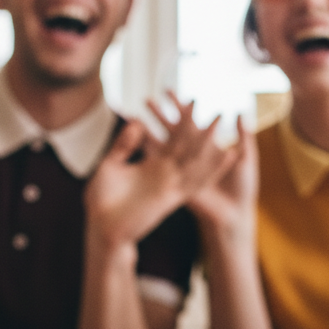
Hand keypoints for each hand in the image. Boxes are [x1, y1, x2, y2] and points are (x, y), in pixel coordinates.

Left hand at [84, 96, 234, 249]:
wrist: (102, 227)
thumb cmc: (101, 200)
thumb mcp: (110, 165)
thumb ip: (123, 145)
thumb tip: (135, 122)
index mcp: (151, 165)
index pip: (171, 138)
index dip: (182, 121)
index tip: (192, 102)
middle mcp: (164, 174)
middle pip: (188, 147)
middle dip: (203, 130)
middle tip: (218, 113)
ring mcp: (169, 184)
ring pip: (196, 160)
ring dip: (211, 143)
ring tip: (225, 127)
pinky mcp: (171, 197)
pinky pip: (196, 181)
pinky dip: (213, 168)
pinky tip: (227, 155)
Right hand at [148, 94, 257, 240]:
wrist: (234, 216)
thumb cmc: (242, 188)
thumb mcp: (246, 158)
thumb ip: (244, 136)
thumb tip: (240, 111)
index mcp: (204, 147)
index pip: (189, 122)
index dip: (178, 107)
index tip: (167, 90)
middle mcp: (190, 156)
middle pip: (171, 130)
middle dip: (159, 114)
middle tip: (145, 99)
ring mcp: (180, 170)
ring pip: (162, 144)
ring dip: (149, 129)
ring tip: (136, 114)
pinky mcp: (174, 183)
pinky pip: (160, 163)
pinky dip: (149, 149)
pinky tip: (138, 138)